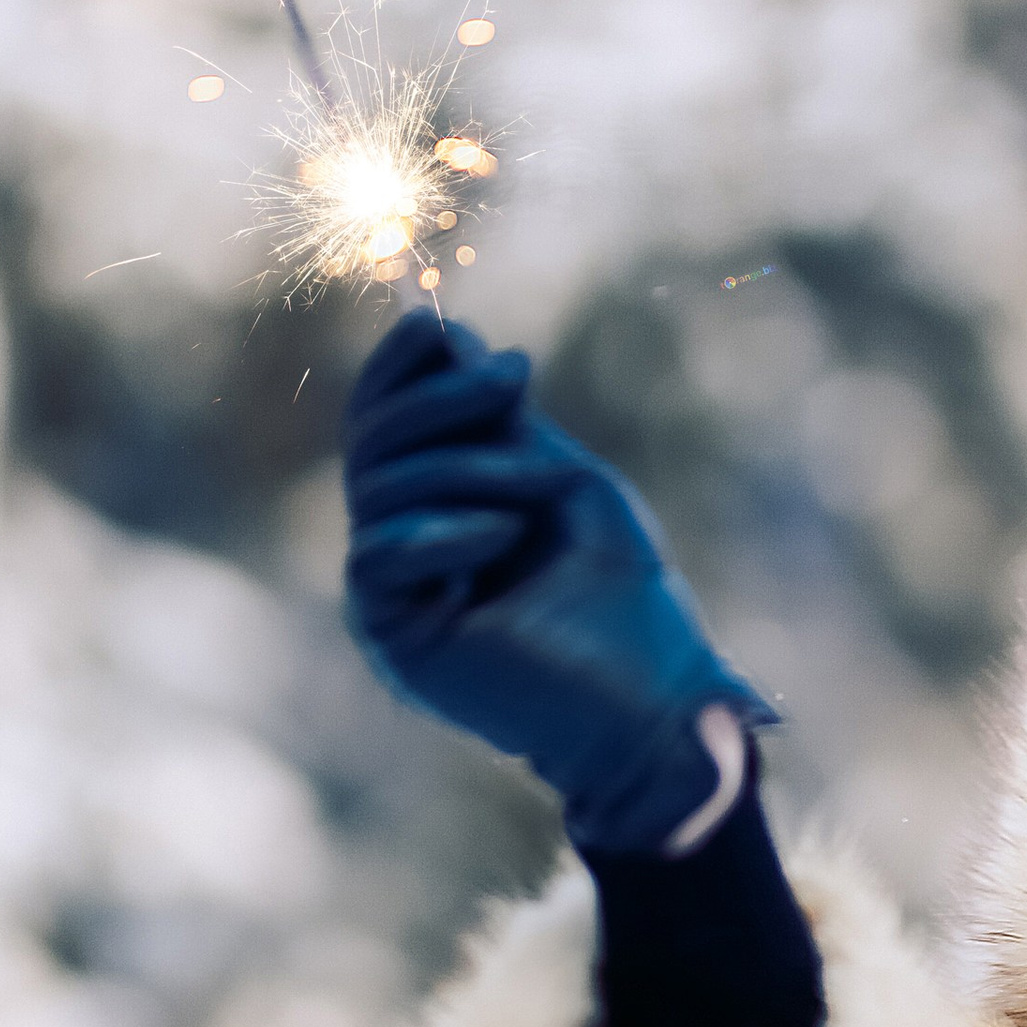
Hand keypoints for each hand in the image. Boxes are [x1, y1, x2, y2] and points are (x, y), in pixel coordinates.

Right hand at [342, 310, 771, 851]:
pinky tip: (503, 538)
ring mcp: (395, 593)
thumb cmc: (625, 600)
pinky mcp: (395, 638)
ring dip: (466, 469)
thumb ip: (500, 422)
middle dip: (440, 396)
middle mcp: (404, 544)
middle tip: (516, 375)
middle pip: (373, 443)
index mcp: (439, 505)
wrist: (653, 701)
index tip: (442, 326)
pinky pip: (380, 555)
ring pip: (378, 489)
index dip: (399, 368)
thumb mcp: (564, 481)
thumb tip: (445, 332)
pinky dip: (446, 531)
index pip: (385, 421)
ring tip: (539, 491)